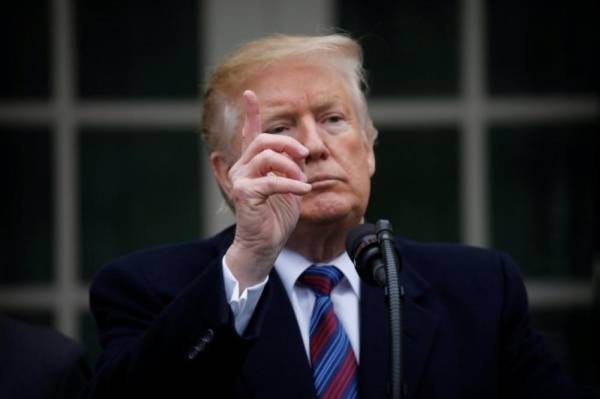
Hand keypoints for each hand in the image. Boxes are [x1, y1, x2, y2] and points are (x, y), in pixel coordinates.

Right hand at [224, 90, 310, 290]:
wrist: (265, 245)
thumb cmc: (276, 217)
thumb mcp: (290, 186)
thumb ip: (291, 167)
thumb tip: (299, 152)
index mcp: (252, 163)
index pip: (250, 133)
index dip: (250, 113)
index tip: (249, 93)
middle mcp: (242, 167)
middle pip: (264, 140)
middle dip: (288, 142)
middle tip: (305, 154)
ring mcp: (240, 179)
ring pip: (266, 156)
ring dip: (290, 166)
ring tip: (302, 182)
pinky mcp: (244, 193)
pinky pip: (271, 181)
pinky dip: (291, 185)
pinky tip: (303, 191)